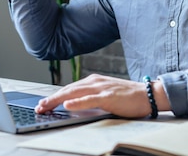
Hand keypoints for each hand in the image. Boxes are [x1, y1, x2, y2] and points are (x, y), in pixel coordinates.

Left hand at [35, 74, 168, 117]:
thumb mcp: (105, 95)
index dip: (54, 96)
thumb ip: (90, 98)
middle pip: (68, 90)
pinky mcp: (109, 96)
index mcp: (93, 81)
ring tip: (46, 105)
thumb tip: (74, 106)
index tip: (43, 104)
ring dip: (58, 99)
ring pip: (74, 93)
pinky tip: (67, 105)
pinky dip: (77, 102)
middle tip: (39, 106)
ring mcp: (101, 88)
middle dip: (51, 98)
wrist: (148, 94)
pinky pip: (90, 99)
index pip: (69, 89)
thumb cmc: (127, 97)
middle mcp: (94, 82)